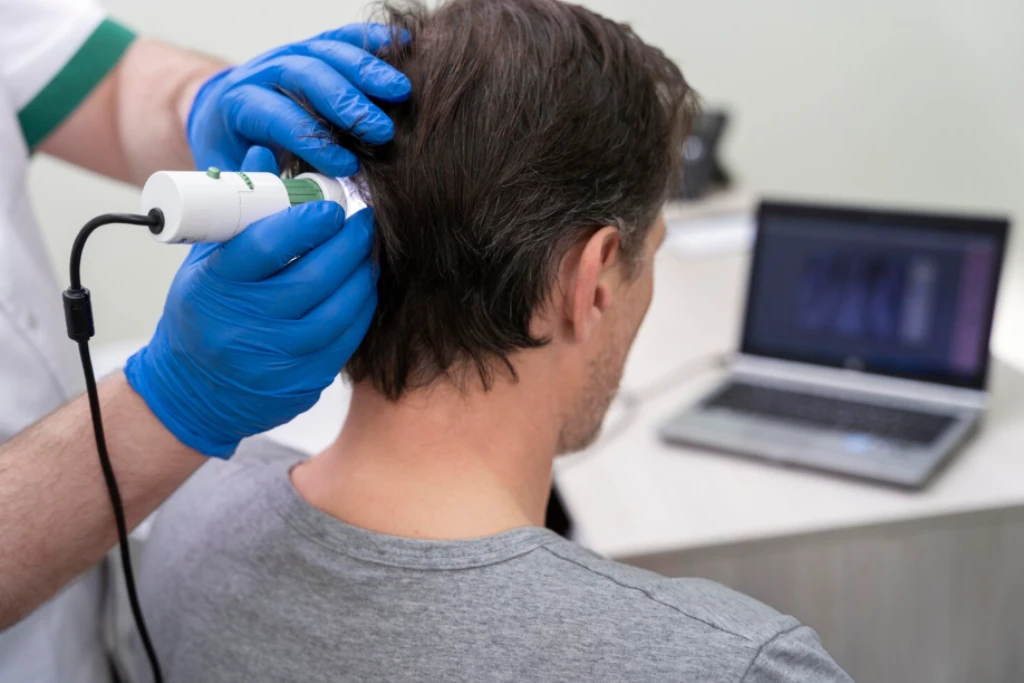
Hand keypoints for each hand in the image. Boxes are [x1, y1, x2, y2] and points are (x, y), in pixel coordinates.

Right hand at [125, 147, 375, 456]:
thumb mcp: (206, 261)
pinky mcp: (303, 382)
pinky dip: (361, 308)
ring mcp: (276, 358)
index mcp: (216, 287)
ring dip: (362, 274)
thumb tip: (262, 151)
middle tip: (363, 220)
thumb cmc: (202, 312)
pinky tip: (364, 286)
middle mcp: (244, 325)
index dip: (306, 221)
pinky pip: (346, 339)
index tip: (330, 205)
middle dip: (348, 243)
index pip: (265, 246)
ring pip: (338, 309)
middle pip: (313, 276)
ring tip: (368, 250)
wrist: (194, 391)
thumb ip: (237, 210)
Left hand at [188, 23, 410, 175]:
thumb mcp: (237, 177)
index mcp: (239, 104)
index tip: (347, 167)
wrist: (229, 119)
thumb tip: (294, 192)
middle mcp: (265, 71)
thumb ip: (261, 183)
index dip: (313, 140)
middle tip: (382, 131)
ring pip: (328, 50)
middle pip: (306, 75)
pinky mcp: (316, 46)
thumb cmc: (238, 155)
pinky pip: (344, 36)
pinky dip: (374, 38)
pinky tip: (402, 44)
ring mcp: (292, 53)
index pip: (276, 115)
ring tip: (401, 92)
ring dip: (368, 70)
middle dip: (346, 102)